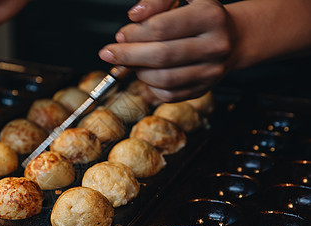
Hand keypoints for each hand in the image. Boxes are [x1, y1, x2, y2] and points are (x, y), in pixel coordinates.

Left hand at [99, 0, 235, 101]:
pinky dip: (150, 86)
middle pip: (161, 56)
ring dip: (139, 71)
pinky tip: (147, 72)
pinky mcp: (203, 89)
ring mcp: (211, 71)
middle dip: (128, 55)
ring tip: (133, 61)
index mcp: (210, 16)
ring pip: (163, 79)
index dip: (134, 33)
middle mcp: (215, 45)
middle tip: (110, 53)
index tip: (120, 36)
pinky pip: (168, 94)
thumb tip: (135, 15)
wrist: (232, 37)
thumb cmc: (200, 14)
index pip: (162, 28)